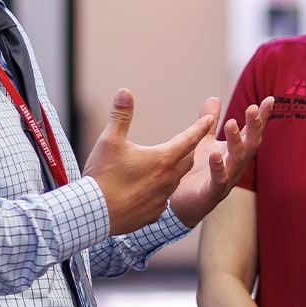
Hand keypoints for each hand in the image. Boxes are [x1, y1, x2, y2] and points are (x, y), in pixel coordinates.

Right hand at [83, 89, 214, 234]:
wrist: (94, 214)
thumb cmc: (102, 176)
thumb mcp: (109, 141)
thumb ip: (120, 115)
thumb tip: (125, 91)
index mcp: (163, 159)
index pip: (189, 139)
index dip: (200, 127)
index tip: (211, 118)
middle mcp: (168, 180)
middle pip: (187, 160)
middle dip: (189, 148)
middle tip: (189, 140)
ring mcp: (162, 199)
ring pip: (176, 180)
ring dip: (175, 169)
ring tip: (169, 162)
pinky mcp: (154, 214)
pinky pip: (163, 198)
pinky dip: (161, 189)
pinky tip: (151, 188)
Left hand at [168, 97, 272, 226]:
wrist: (182, 204)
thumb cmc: (197, 172)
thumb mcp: (203, 142)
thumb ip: (209, 122)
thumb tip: (214, 98)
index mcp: (235, 152)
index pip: (251, 132)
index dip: (261, 118)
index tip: (269, 100)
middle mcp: (235, 166)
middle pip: (250, 145)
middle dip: (253, 127)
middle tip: (252, 108)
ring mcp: (226, 180)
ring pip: (237, 161)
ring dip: (236, 142)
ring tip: (231, 123)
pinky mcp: (212, 193)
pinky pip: (218, 181)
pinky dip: (218, 168)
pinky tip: (214, 156)